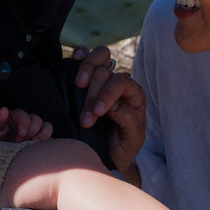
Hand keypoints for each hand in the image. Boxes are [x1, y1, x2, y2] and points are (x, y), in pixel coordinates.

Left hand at [0, 106, 52, 142]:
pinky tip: (40, 150)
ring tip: (35, 145)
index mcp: (16, 116)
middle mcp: (27, 121)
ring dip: (43, 135)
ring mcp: (34, 130)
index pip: (24, 115)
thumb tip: (4, 109)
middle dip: (33, 131)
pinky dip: (48, 143)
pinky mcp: (39, 140)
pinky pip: (50, 138)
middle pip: (37, 120)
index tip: (20, 136)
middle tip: (24, 142)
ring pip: (46, 126)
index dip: (25, 124)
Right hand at [71, 45, 144, 173]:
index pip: (122, 82)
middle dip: (93, 94)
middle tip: (85, 119)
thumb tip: (114, 105)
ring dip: (87, 68)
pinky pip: (85, 55)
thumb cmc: (122, 148)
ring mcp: (103, 79)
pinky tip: (75, 59)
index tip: (96, 112)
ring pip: (100, 55)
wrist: (106, 155)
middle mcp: (119, 83)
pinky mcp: (86, 78)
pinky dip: (80, 53)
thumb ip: (129, 121)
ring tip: (78, 85)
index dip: (108, 94)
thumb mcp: (132, 140)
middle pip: (106, 72)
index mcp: (134, 95)